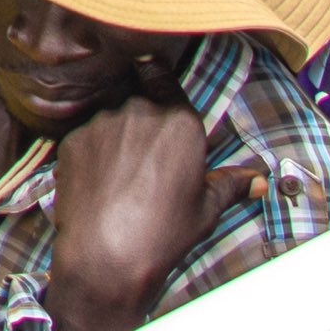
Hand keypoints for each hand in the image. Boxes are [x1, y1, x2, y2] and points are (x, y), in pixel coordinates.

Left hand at [43, 79, 255, 330]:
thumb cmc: (165, 233)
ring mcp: (101, 123)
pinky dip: (92, 154)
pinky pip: (86, 138)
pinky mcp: (72, 138)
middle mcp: (139, 111)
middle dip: (142, 123)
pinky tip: (98, 184)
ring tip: (122, 178)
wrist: (107, 254)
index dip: (159, 80)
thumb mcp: (206, 210)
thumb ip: (229, 184)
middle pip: (138, 102)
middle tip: (146, 160)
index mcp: (179, 121)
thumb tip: (257, 179)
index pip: (163, 76)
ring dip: (116, 139)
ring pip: (110, 121)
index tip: (157, 87)